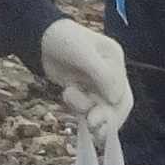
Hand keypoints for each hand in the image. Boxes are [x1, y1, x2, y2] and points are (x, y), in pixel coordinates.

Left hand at [36, 20, 131, 151]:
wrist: (41, 38)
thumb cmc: (64, 40)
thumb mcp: (84, 54)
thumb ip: (103, 76)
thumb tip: (115, 101)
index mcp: (115, 61)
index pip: (123, 94)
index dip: (114, 109)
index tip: (97, 116)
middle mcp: (109, 74)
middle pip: (115, 105)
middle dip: (104, 118)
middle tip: (92, 126)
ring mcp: (95, 84)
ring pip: (98, 109)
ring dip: (85, 109)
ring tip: (68, 95)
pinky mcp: (82, 90)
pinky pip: (86, 108)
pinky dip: (78, 109)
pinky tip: (67, 95)